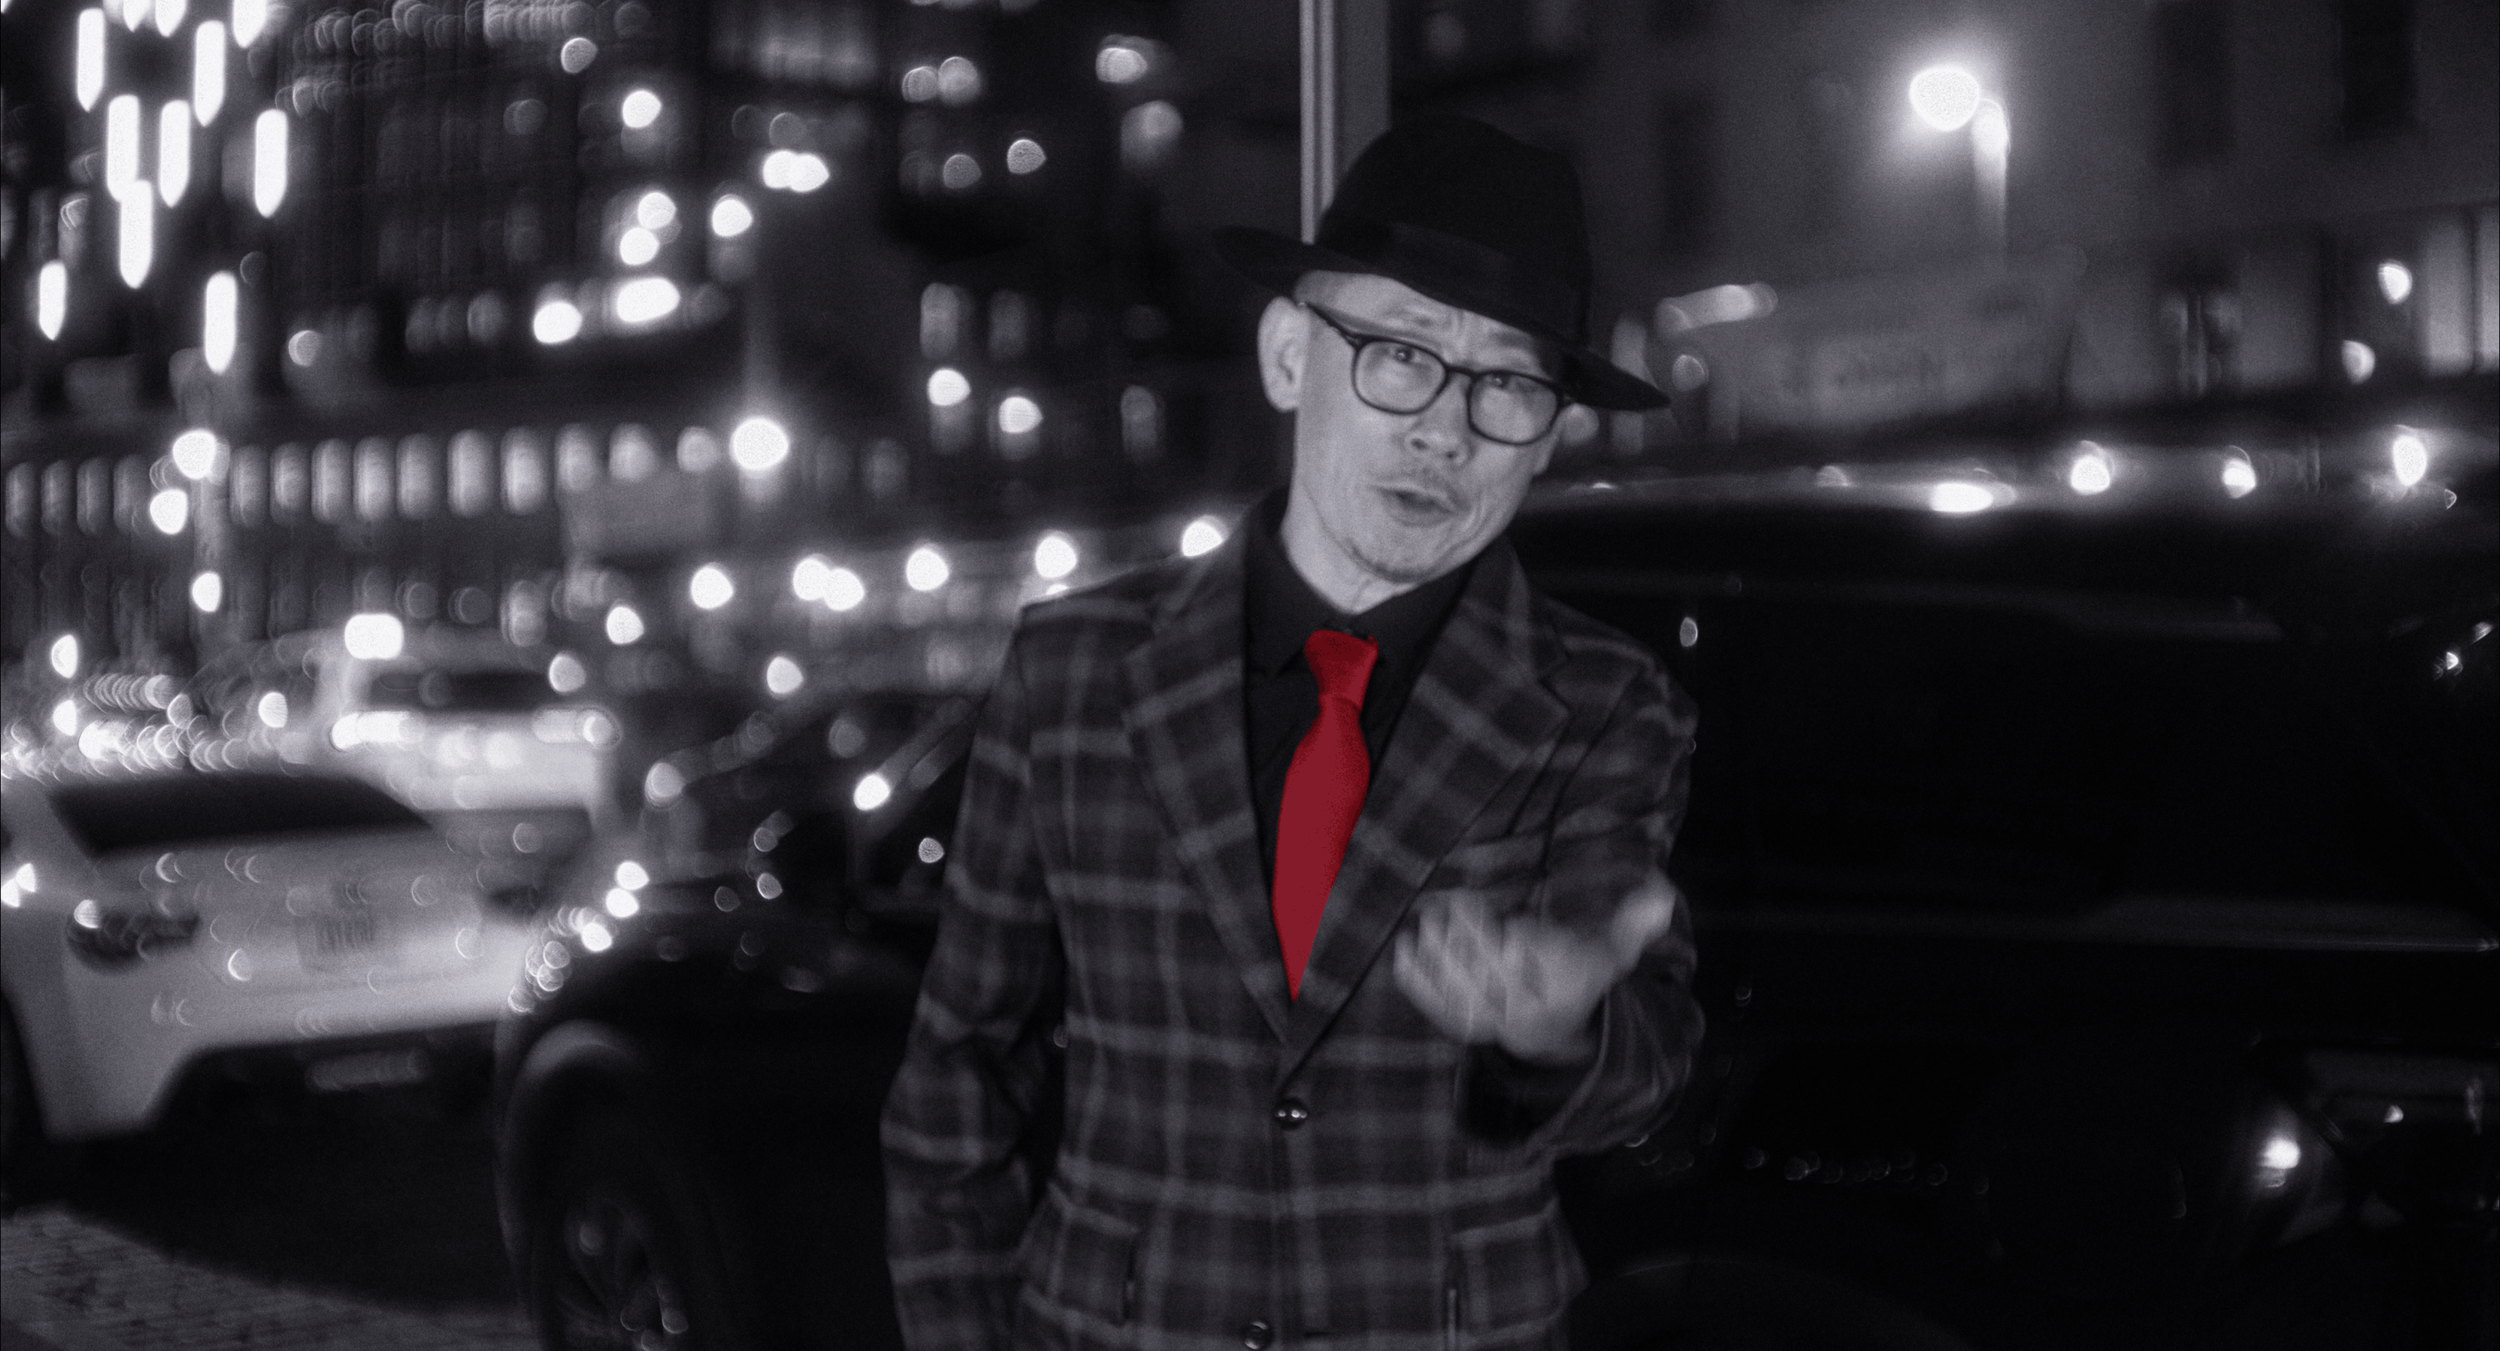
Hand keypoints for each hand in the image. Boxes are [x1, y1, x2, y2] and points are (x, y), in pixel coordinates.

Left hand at [1392, 870, 1677, 1063]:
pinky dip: (1417, 980)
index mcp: (1565, 986)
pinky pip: (1437, 1005)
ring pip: (1462, 988)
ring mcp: (1494, 1022)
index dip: (1520, 939)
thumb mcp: (1611, 949)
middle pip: (1495, 970)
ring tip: (1423, 923)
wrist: (1553, 1030)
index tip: (1511, 922)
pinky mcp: (1463, 1028)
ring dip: (1438, 955)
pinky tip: (1401, 951)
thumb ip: (1635, 920)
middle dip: (1469, 937)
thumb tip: (1662, 895)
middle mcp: (1530, 1009)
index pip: (1538, 959)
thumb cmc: (1578, 972)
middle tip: (1446, 906)